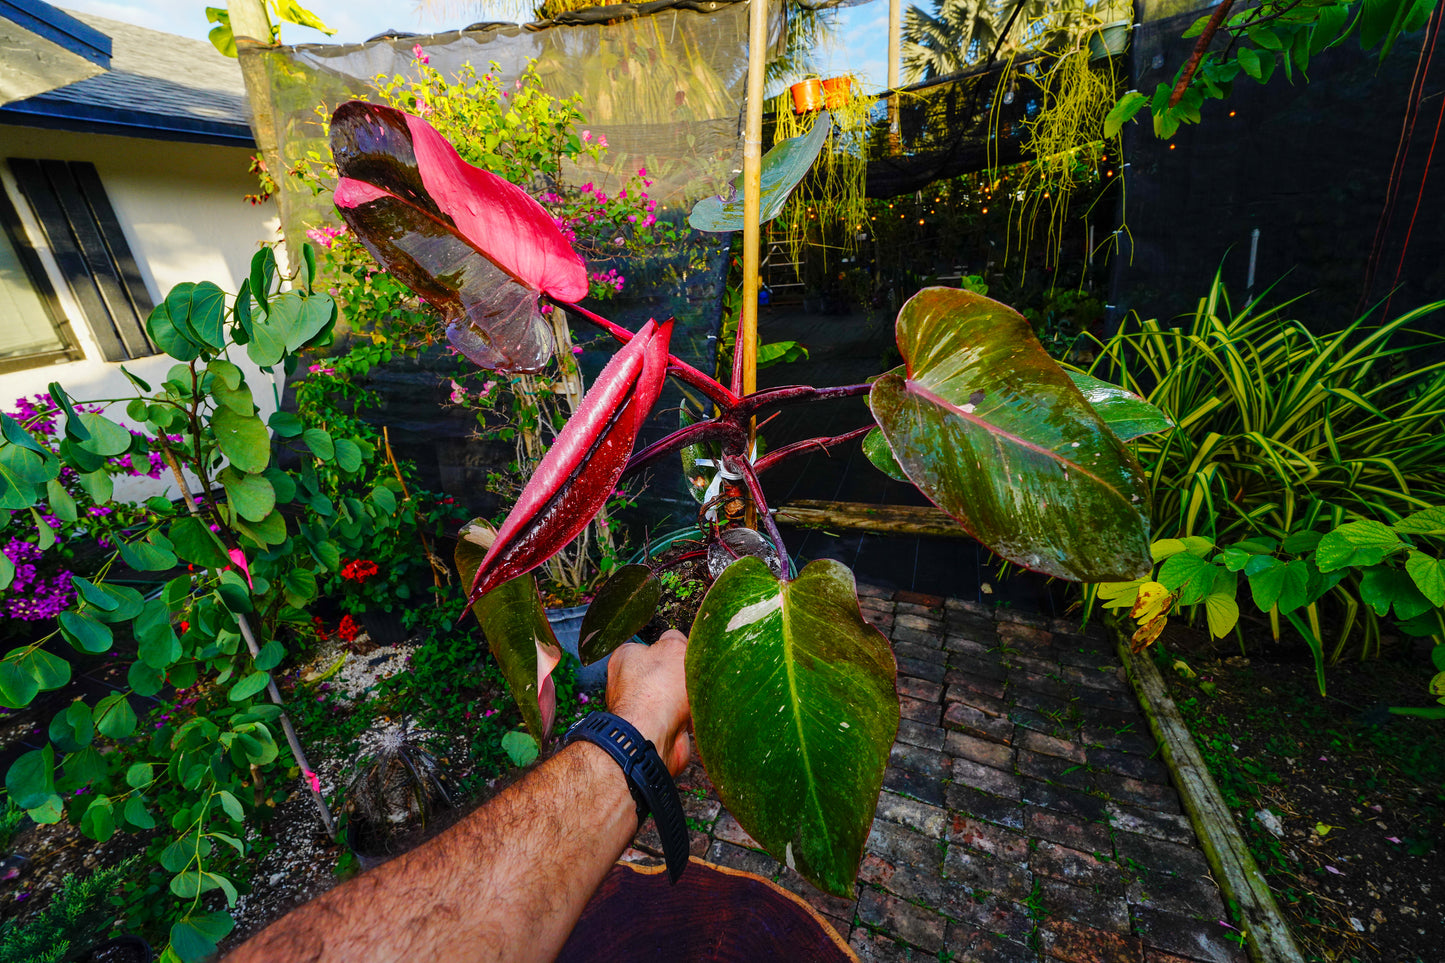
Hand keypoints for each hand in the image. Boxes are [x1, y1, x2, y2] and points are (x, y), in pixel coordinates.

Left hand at [606, 630, 690, 774]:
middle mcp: (629, 684)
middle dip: (683, 676)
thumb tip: (680, 642)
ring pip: (676, 697)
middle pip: (666, 673)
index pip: (651, 645)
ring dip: (689, 698)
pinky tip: (693, 717)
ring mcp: (641, 709)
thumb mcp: (673, 647)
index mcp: (626, 657)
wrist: (653, 739)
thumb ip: (677, 639)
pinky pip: (680, 720)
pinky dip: (690, 719)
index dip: (672, 647)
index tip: (684, 652)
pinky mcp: (655, 730)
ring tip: (693, 699)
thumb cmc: (657, 692)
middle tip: (693, 676)